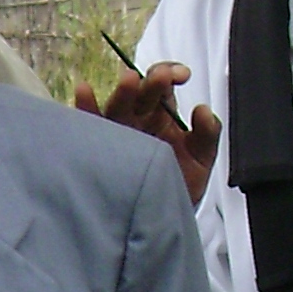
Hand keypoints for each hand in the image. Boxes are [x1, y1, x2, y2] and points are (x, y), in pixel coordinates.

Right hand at [76, 62, 222, 204]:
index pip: (163, 84)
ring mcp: (119, 131)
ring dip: (125, 91)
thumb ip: (208, 133)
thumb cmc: (180, 186)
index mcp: (162, 113)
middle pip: (142, 91)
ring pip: (119, 105)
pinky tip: (84, 92)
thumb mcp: (201, 159)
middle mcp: (138, 117)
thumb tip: (202, 110)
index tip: (182, 76)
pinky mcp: (102, 148)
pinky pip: (93, 125)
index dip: (171, 73)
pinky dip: (87, 107)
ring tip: (130, 80)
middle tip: (161, 79)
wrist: (163, 218)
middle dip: (152, 82)